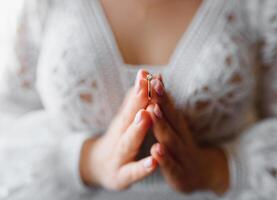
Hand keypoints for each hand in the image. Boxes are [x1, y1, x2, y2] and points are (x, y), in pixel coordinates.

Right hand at [79, 70, 161, 189]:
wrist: (99, 167)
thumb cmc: (118, 139)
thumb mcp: (123, 120)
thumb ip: (134, 100)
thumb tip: (145, 76)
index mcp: (123, 123)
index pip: (131, 104)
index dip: (139, 90)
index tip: (145, 74)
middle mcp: (119, 137)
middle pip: (127, 119)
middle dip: (136, 103)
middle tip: (144, 87)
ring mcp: (119, 157)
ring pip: (128, 143)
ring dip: (137, 130)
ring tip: (146, 116)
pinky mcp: (121, 176)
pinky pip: (132, 172)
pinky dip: (142, 167)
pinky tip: (153, 162)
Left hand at [146, 78, 229, 193]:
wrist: (202, 176)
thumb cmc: (182, 148)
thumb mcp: (176, 129)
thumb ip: (167, 109)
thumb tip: (157, 83)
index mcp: (177, 127)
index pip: (169, 106)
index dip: (162, 92)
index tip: (153, 75)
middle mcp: (181, 138)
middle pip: (171, 118)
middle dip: (162, 101)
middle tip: (154, 84)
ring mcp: (182, 156)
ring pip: (171, 139)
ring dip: (162, 125)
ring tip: (152, 110)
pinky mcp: (180, 175)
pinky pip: (171, 166)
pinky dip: (164, 159)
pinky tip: (156, 149)